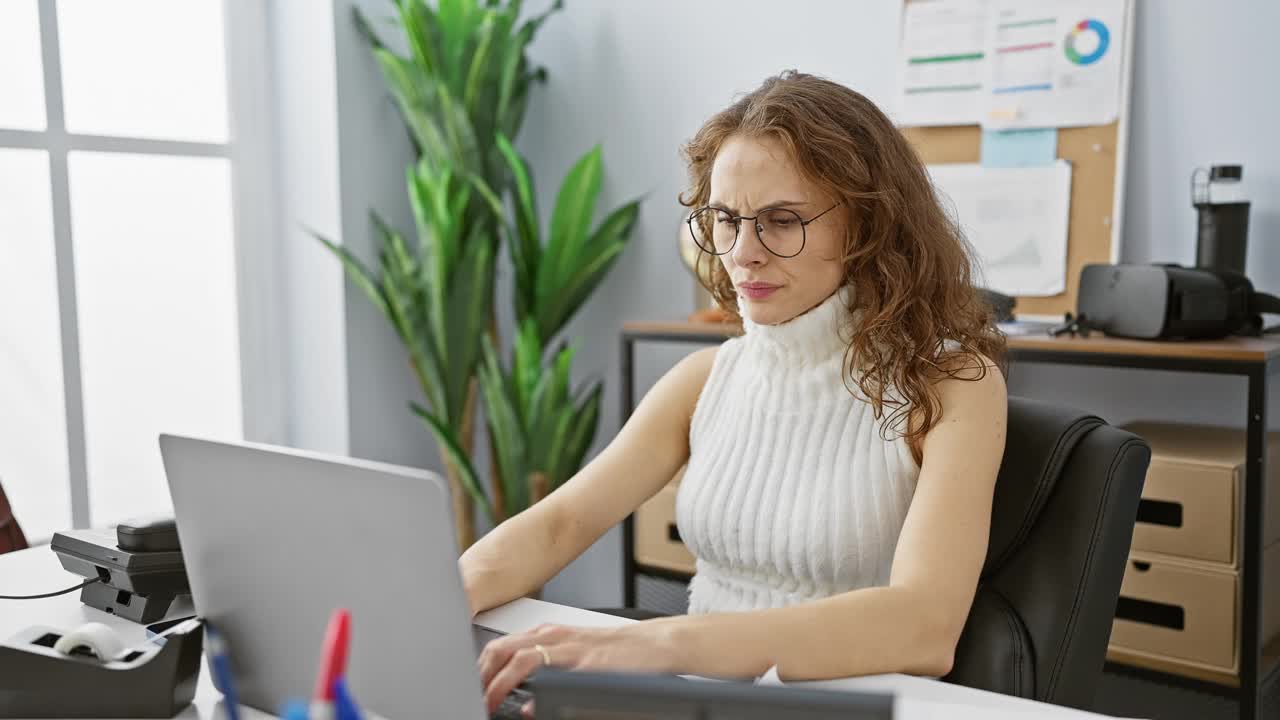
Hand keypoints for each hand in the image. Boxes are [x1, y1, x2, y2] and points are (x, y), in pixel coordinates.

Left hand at [477, 622, 675, 715]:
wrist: (654, 646)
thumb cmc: (617, 657)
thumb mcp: (576, 664)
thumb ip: (547, 678)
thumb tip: (525, 707)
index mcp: (548, 635)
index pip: (502, 648)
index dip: (481, 669)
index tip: (471, 689)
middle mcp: (553, 635)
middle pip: (500, 649)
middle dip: (480, 675)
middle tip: (471, 698)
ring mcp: (567, 646)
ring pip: (516, 656)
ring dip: (495, 682)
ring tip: (487, 703)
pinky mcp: (582, 661)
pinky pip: (545, 668)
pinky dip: (525, 684)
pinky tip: (521, 703)